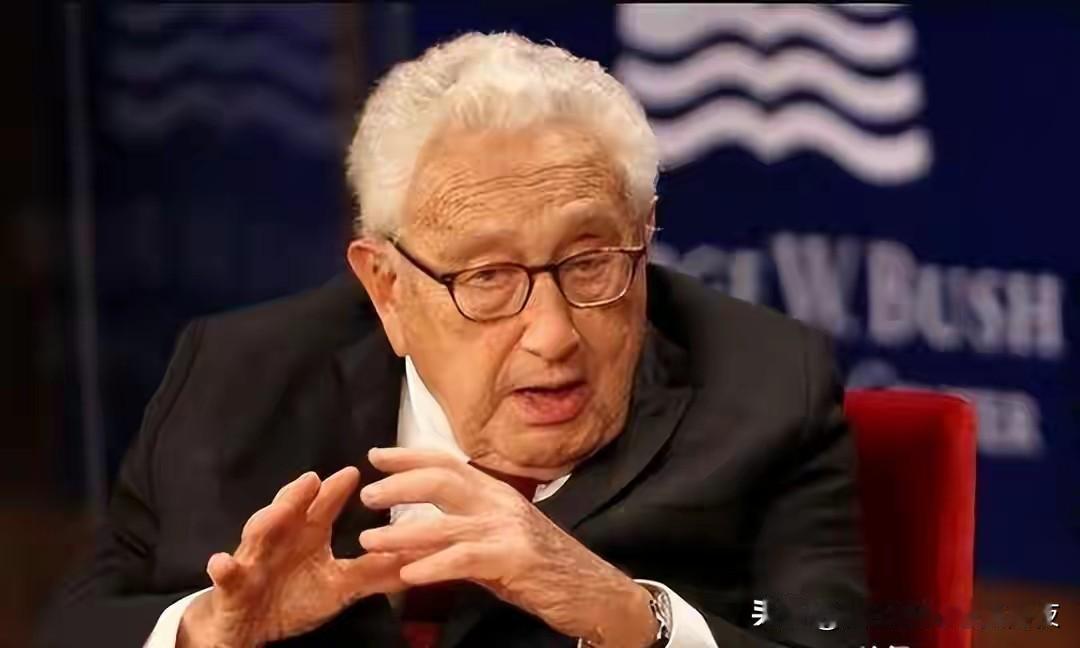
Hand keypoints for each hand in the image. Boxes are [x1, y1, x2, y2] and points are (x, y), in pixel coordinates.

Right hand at [178, 468, 407, 647]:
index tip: (353, 472)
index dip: (334, 491)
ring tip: (276, 512)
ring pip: (256, 535)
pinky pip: (225, 576)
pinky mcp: (230, 587)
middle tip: (311, 479)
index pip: (320, 507)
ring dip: (264, 522)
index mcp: (305, 536)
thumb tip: (416, 559)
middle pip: (286, 512)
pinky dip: (223, 568)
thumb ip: (373, 571)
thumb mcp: (338, 587)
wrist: (245, 627)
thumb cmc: (293, 598)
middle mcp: (278, 540)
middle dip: (297, 496)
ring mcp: (251, 560)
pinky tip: (220, 562)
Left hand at [358, 448, 658, 646]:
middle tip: (367, 494)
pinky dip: (434, 565)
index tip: (376, 455)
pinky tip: (409, 574)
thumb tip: (418, 537)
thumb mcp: (503, 541)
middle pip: (442, 481)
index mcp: (498, 494)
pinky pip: (466, 559)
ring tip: (369, 540)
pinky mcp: (516, 559)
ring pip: (447, 523)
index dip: (410, 456)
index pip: (449, 464)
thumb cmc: (547, 569)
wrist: (596, 592)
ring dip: (403, 531)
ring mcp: (509, 529)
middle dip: (400, 484)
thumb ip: (465, 533)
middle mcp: (502, 504)